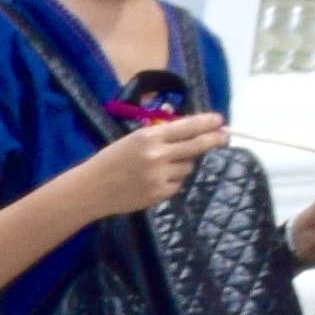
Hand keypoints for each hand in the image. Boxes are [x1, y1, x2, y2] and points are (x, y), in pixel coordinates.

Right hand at [64, 108, 232, 220]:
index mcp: (150, 137)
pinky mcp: (159, 193)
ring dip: (183, 163)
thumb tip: (191, 130)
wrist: (91, 189)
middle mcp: (158, 155)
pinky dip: (172, 180)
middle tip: (222, 136)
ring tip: (164, 165)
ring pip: (188, 166)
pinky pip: (178, 183)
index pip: (187, 127)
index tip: (219, 120)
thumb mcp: (133, 140)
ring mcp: (160, 176)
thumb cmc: (110, 160)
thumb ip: (160, 135)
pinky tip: (155, 180)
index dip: (207, 123)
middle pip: (197, 145)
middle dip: (213, 139)